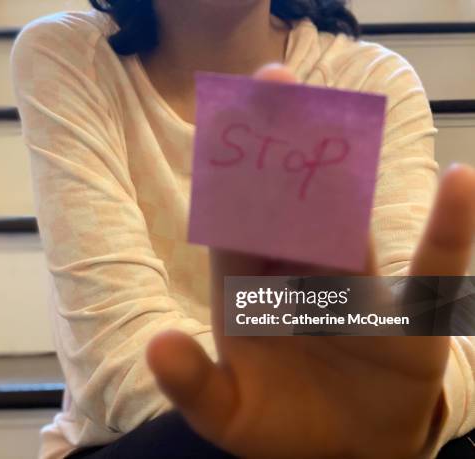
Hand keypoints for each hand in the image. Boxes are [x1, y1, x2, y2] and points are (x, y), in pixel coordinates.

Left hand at [147, 64, 474, 458]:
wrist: (339, 456)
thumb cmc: (278, 427)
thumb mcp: (226, 415)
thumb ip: (192, 384)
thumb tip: (156, 345)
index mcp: (248, 293)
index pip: (234, 224)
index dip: (227, 176)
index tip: (223, 122)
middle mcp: (299, 278)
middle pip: (289, 204)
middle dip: (279, 146)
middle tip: (273, 79)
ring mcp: (354, 292)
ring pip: (348, 221)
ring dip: (344, 171)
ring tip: (338, 111)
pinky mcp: (406, 321)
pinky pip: (431, 270)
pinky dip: (447, 230)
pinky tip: (461, 182)